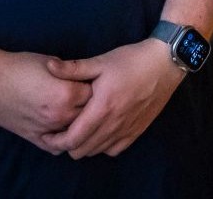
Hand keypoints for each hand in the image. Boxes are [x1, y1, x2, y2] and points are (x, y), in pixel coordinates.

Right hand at [0, 49, 90, 152]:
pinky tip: (66, 130)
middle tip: (89, 98)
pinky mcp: (34, 138)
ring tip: (80, 114)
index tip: (96, 82)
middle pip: (89, 116)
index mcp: (67, 94)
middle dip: (91, 107)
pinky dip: (64, 141)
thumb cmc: (19, 67)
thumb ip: (72, 74)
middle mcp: (60, 115)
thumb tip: (86, 79)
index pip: (96, 93)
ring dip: (79, 125)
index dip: (96, 86)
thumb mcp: (51, 63)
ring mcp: (47, 129)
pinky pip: (57, 146)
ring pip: (75, 133)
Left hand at [46, 40, 184, 157]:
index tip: (47, 134)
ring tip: (78, 132)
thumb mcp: (101, 61)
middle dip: (67, 144)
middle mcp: (114, 124)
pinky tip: (100, 132)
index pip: (72, 139)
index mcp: (101, 108)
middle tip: (60, 131)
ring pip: (97, 152)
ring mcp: (127, 130)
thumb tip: (48, 67)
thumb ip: (73, 68)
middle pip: (81, 150)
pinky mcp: (137, 131)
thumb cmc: (132, 60)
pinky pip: (114, 150)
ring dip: (84, 145)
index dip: (56, 141)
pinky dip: (102, 146)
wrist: (165, 63)